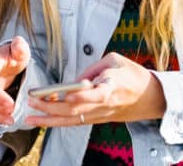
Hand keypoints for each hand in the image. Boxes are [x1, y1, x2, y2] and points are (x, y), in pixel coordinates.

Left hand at [25, 52, 166, 126]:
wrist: (152, 97)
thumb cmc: (133, 75)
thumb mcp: (115, 60)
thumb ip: (92, 69)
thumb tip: (73, 82)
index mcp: (113, 86)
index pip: (97, 94)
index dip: (82, 96)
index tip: (67, 95)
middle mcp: (105, 104)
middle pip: (77, 109)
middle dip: (52, 107)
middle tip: (32, 101)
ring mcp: (101, 114)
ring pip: (73, 120)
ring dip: (50, 119)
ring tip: (30, 117)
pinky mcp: (99, 119)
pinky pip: (77, 122)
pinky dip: (59, 122)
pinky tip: (44, 121)